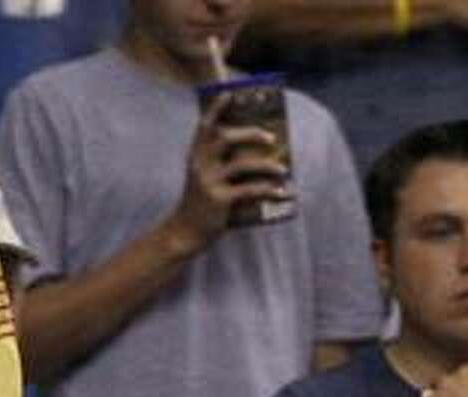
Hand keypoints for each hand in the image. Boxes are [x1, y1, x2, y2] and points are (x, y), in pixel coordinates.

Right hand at [170, 93, 291, 251]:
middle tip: (271, 139)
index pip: (205, 126)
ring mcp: (209, 182)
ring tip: (282, 170)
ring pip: (242, 165)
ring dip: (266, 166)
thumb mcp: (203, 178)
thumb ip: (219, 163)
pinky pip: (249, 191)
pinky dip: (268, 191)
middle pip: (226, 138)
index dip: (217, 108)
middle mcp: (200, 164)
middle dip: (251, 134)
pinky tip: (282, 193)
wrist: (185, 232)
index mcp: (196, 155)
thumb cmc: (200, 203)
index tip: (230, 93)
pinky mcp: (219, 200)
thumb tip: (253, 153)